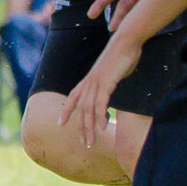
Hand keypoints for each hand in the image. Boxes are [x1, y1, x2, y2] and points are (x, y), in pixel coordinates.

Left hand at [60, 31, 142, 151]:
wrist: (126, 41)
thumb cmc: (122, 56)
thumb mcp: (111, 72)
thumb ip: (108, 83)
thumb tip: (109, 90)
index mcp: (89, 80)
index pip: (73, 97)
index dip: (66, 111)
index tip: (59, 123)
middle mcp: (89, 82)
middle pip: (81, 109)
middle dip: (81, 128)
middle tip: (85, 144)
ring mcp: (96, 82)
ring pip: (88, 109)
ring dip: (89, 128)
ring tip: (91, 142)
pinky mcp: (107, 82)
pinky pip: (101, 102)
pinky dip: (100, 116)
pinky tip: (101, 127)